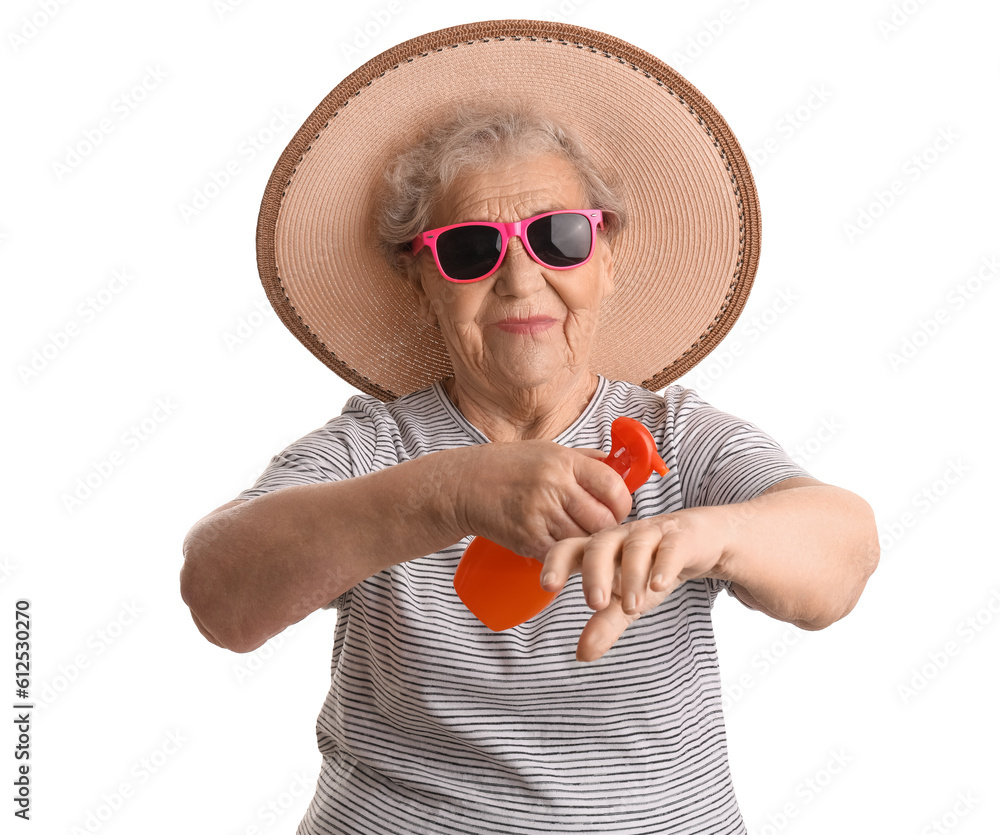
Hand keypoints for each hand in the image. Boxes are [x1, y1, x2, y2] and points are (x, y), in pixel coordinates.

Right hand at [454, 441, 633, 561]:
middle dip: (608, 529)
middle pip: (603, 520)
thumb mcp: (548, 450)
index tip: (617, 508)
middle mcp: (554, 487)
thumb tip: (621, 468)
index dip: (622, 502)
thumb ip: (584, 460)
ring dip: (587, 545)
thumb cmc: (509, 466)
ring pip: (584, 542)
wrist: (465, 485)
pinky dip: (567, 556)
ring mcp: (540, 515)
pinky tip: (562, 548)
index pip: (612, 486)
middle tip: (600, 528)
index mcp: (564, 462)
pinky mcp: (528, 540)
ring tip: (580, 538)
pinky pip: (562, 555)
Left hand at [539, 506, 731, 661]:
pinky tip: (658, 585)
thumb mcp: (628, 599)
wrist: (702, 542)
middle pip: (599, 545)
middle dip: (594, 573)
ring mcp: (651, 534)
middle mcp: (620, 537)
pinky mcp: (681, 537)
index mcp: (599, 549)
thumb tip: (581, 655)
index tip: (548, 586)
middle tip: (594, 603)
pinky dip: (663, 565)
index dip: (556, 563)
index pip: (570, 548)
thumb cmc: (654, 567)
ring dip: (631, 576)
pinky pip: (671, 547)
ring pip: (635, 547)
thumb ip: (604, 624)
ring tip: (631, 607)